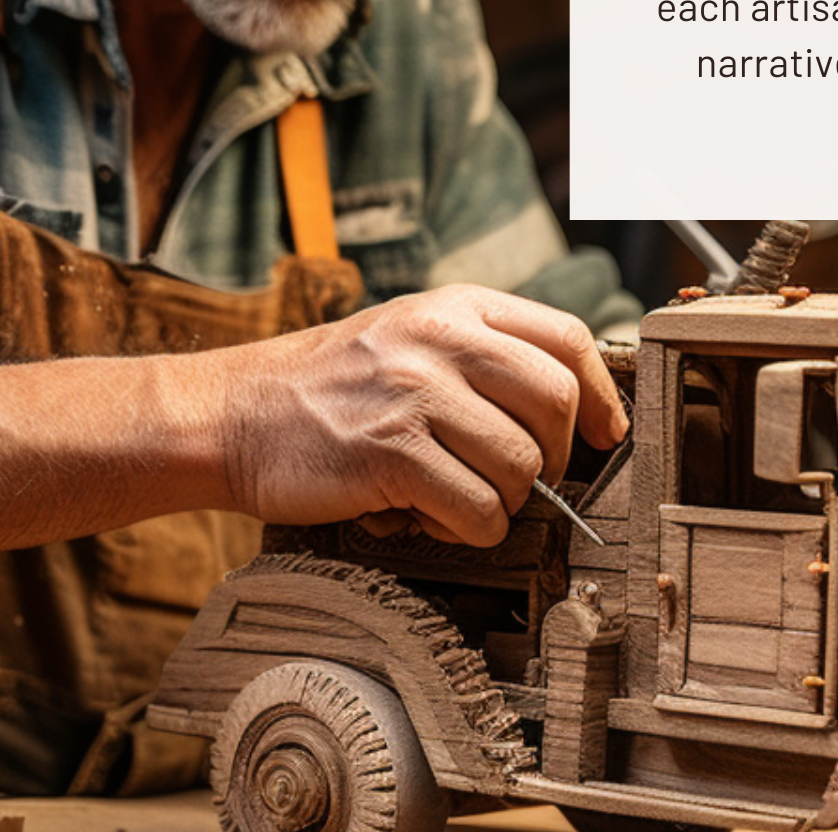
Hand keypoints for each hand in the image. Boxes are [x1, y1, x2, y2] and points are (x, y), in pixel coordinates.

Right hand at [202, 285, 628, 545]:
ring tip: (459, 498)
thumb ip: (480, 353)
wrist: (232, 414)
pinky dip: (469, 531)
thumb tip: (567, 402)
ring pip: (522, 465)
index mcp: (453, 308)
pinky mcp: (390, 454)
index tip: (606, 433)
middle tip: (523, 478)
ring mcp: (414, 395)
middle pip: (556, 402)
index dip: (600, 394)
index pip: (565, 339)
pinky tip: (432, 520)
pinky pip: (477, 510)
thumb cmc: (327, 386)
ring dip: (504, 500)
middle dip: (555, 456)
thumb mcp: (407, 333)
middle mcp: (439, 341)